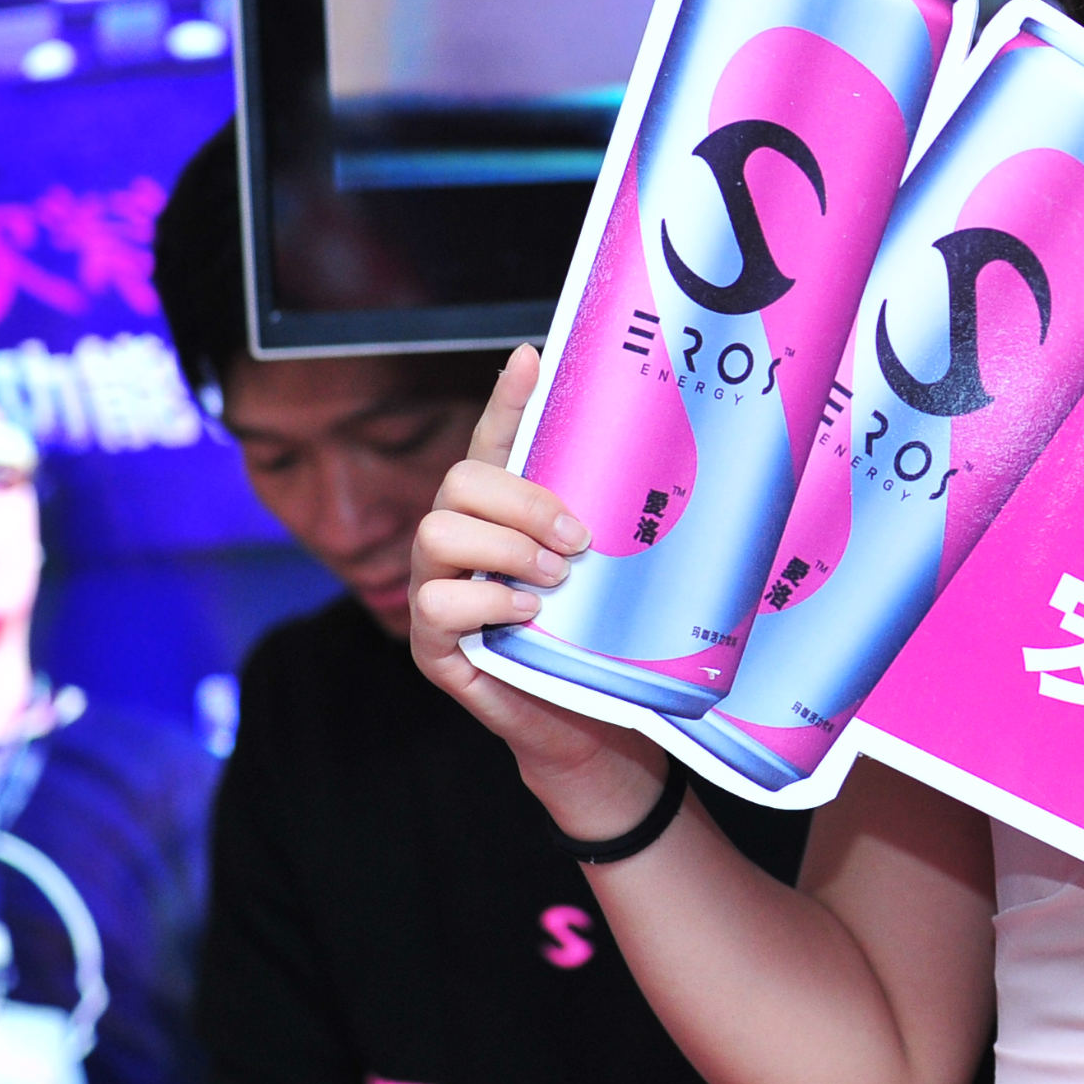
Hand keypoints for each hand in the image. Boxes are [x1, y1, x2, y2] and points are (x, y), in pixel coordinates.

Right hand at [408, 345, 668, 836]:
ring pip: (438, 531)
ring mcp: (439, 588)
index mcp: (506, 513)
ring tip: (558, 579)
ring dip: (506, 548)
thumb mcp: (614, 569)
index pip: (496, 439)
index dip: (510, 398)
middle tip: (578, 538)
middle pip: (460, 479)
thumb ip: (612, 515)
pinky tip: (530, 615)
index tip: (534, 360)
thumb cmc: (601, 642)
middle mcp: (464, 541)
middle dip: (522, 500)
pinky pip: (436, 599)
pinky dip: (487, 600)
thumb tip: (651, 447)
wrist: (594, 724)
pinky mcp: (432, 642)